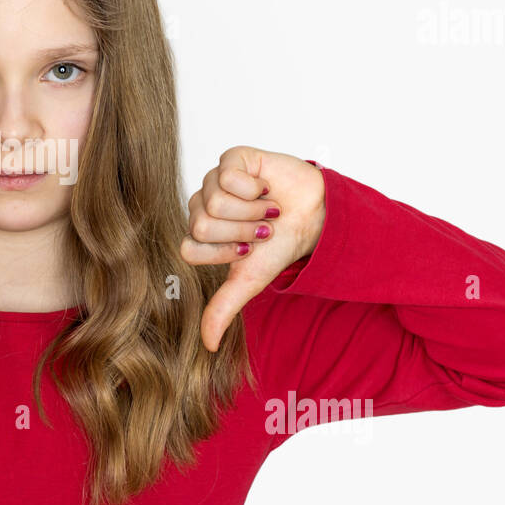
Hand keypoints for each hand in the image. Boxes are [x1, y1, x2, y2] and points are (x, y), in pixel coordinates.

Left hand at [180, 146, 325, 351]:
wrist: (314, 217)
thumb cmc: (279, 246)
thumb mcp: (250, 281)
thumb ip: (223, 308)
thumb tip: (207, 345)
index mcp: (200, 234)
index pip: (189, 247)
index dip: (223, 252)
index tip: (248, 250)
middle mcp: (201, 206)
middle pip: (201, 224)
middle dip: (241, 232)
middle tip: (261, 228)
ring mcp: (214, 181)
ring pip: (215, 202)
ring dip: (252, 211)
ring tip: (267, 210)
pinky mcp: (232, 159)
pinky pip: (229, 175)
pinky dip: (254, 189)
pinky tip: (265, 189)